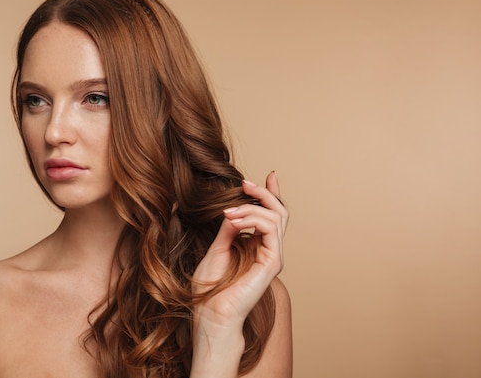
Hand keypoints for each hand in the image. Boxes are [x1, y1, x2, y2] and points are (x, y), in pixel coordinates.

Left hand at [192, 170, 287, 329]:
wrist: (211, 313)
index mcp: (256, 247)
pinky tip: (234, 221)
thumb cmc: (210, 288)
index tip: (269, 175)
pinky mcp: (272, 262)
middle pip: (278, 212)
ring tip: (228, 212)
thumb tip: (235, 210)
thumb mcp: (217, 249)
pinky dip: (252, 218)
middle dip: (263, 193)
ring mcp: (272, 256)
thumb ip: (229, 229)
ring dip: (251, 207)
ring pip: (276, 217)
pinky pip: (270, 229)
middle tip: (244, 183)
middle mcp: (268, 251)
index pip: (269, 217)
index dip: (271, 195)